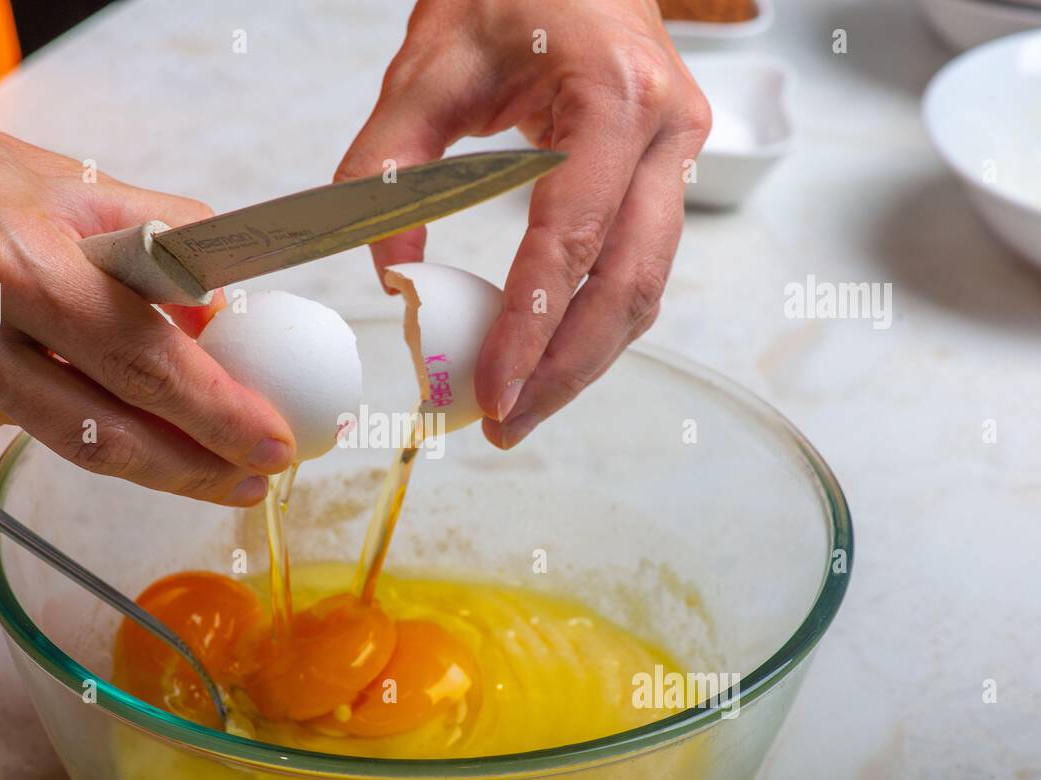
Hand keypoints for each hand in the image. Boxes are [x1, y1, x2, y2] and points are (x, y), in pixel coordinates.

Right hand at [0, 35, 293, 505]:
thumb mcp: (62, 176)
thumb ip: (156, 241)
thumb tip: (224, 302)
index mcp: (10, 262)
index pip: (140, 359)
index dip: (216, 412)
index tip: (273, 441)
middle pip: (106, 436)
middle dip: (197, 469)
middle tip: (254, 479)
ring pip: (65, 442)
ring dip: (144, 455)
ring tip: (196, 449)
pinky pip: (14, 429)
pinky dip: (60, 412)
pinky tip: (54, 375)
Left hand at [336, 0, 709, 447]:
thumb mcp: (425, 64)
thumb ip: (389, 166)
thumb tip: (391, 272)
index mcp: (611, 97)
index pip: (570, 241)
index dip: (531, 329)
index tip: (491, 393)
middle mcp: (665, 131)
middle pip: (627, 286)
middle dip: (566, 371)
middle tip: (506, 426)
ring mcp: (678, 152)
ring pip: (645, 288)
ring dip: (585, 360)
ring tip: (523, 408)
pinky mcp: (669, 170)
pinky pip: (640, 265)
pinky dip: (596, 321)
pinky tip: (551, 356)